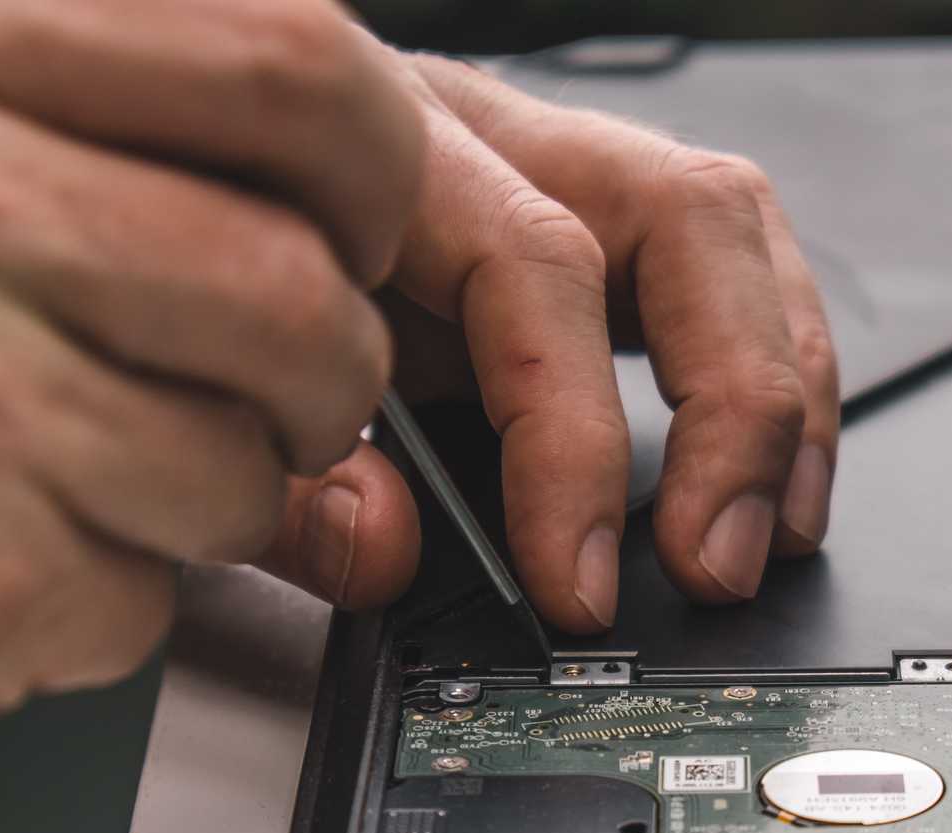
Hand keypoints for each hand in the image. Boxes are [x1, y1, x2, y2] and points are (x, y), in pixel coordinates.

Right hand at [0, 0, 419, 832]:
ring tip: (69, 476)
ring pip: (255, 453)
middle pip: (302, 280)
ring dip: (211, 496)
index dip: (364, 173)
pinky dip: (103, 598)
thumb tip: (446, 213)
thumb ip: (133, 146)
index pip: (296, 55)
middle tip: (249, 397)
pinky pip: (156, 590)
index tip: (342, 229)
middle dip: (321, 372)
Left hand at [264, 51, 841, 632]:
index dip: (573, 440)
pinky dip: (768, 377)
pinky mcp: (596, 210)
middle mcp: (491, 133)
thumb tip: (388, 554)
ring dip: (778, 393)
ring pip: (733, 228)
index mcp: (384, 154)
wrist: (173, 179)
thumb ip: (281, 484)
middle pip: (687, 215)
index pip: (534, 267)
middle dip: (733, 410)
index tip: (576, 579)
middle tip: (716, 560)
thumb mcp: (209, 391)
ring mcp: (558, 159)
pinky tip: (766, 476)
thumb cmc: (209, 281)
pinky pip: (730, 266)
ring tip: (771, 530)